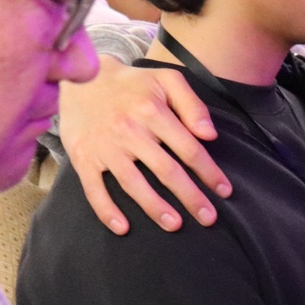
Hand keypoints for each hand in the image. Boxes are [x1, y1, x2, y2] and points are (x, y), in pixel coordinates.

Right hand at [61, 55, 229, 234]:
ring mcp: (105, 147)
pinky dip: (107, 211)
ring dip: (155, 208)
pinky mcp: (83, 157)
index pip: (189, 149)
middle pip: (166, 171)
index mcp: (153, 112)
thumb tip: (210, 135)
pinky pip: (94, 189)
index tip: (224, 191)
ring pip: (133, 184)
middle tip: (208, 218)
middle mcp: (129, 131)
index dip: (209, 172)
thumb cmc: (132, 83)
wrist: (80, 77)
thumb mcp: (166, 80)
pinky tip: (123, 228)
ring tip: (174, 225)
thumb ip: (192, 105)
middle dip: (190, 197)